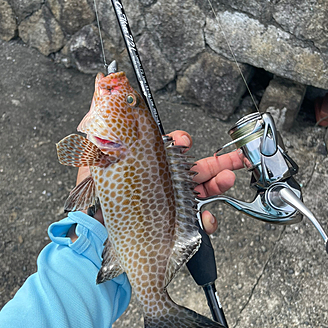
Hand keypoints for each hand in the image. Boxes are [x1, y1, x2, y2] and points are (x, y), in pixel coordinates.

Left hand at [74, 130, 241, 234]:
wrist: (94, 236)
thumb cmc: (92, 200)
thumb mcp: (94, 157)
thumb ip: (101, 125)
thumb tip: (103, 90)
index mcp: (148, 167)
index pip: (170, 151)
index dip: (181, 144)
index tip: (183, 142)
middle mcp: (162, 186)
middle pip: (194, 170)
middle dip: (216, 162)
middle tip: (234, 158)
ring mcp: (169, 206)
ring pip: (202, 193)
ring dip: (218, 184)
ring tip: (227, 179)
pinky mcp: (172, 228)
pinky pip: (195, 225)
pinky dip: (206, 221)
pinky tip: (206, 219)